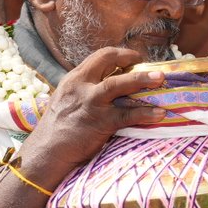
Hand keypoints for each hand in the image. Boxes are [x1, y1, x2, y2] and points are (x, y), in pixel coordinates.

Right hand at [15, 48, 167, 189]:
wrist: (47, 152)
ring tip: (161, 79)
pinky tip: (160, 114)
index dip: (120, 54)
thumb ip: (86, 90)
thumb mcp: (67, 100)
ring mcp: (91, 103)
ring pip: (119, 84)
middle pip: (108, 61)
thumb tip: (112, 86)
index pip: (99, 57)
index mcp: (74, 79)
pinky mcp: (100, 122)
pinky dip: (146, 113)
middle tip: (150, 66)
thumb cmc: (58, 129)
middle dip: (131, 59)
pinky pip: (128, 115)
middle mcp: (81, 86)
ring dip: (142, 80)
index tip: (134, 58)